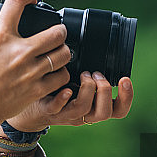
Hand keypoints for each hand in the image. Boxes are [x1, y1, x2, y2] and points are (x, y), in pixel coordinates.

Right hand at [0, 0, 70, 141]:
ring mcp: (31, 72)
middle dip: (58, 29)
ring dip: (62, 50)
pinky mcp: (37, 90)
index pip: (18, 2)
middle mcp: (19, 52)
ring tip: (55, 52)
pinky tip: (53, 72)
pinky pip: (62, 76)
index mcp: (0, 36)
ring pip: (64, 54)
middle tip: (54, 33)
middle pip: (56, 31)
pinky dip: (61, 72)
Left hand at [6, 72, 133, 130]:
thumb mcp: (78, 82)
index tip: (124, 79)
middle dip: (104, 91)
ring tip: (84, 75)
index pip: (118, 110)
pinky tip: (66, 88)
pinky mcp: (48, 110)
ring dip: (87, 90)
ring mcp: (65, 114)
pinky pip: (57, 108)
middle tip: (97, 74)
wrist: (30, 106)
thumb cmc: (57, 90)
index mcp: (93, 107)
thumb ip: (90, 71)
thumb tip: (98, 42)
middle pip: (105, 113)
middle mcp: (82, 114)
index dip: (126, 98)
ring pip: (83, 110)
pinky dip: (63, 99)